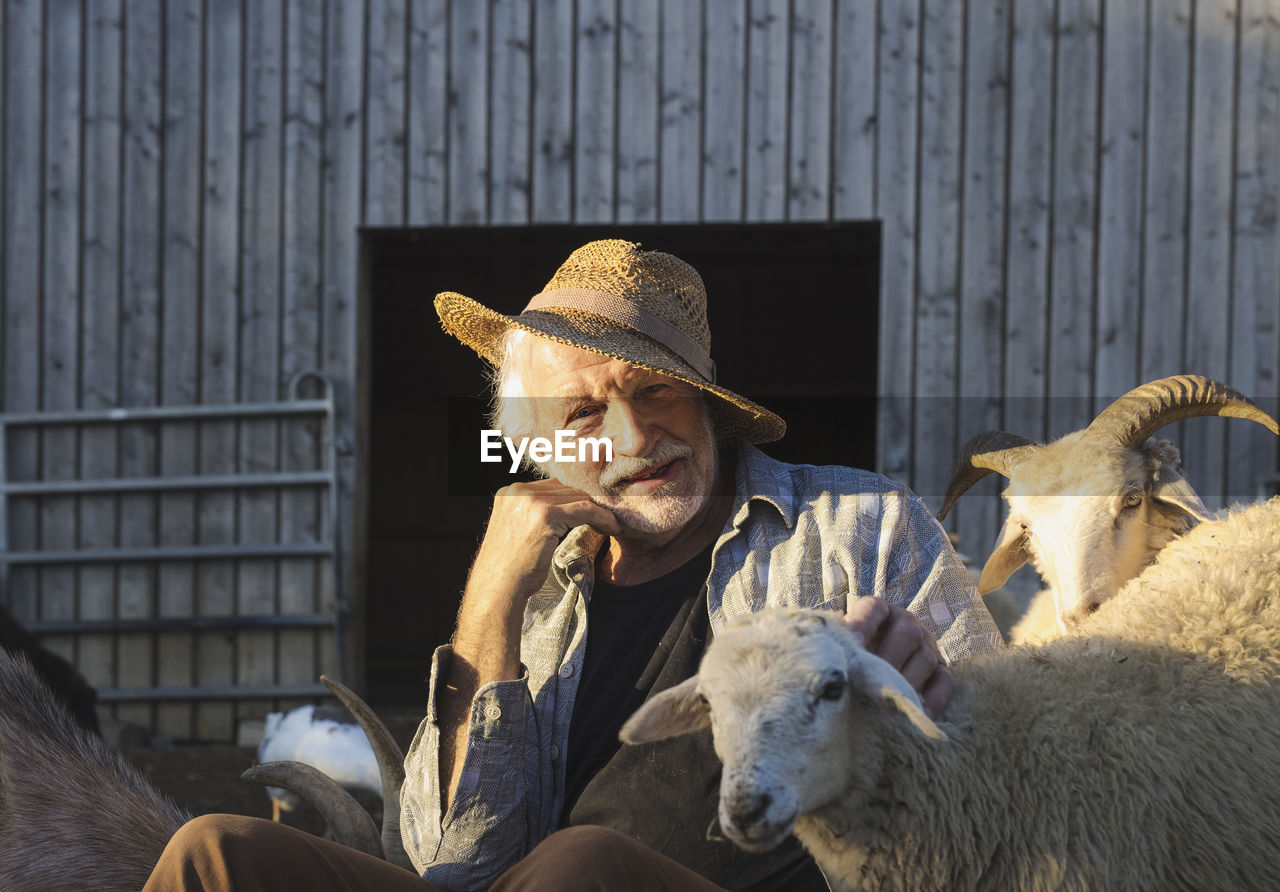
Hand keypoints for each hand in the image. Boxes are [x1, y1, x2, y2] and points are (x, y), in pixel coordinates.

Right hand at [464, 479, 622, 614]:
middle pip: (565, 489)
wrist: (498, 588)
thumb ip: (533, 516)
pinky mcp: (547, 514)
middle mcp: (519, 491)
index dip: (573, 499)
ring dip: (598, 510)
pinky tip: (612, 528)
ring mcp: (532, 500)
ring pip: (578, 497)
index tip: (591, 511)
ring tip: (612, 525)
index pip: (551, 486)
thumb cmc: (510, 570)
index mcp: (509, 492)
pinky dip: (602, 518)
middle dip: (586, 503)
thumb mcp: (517, 533)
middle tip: (606, 518)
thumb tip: (565, 512)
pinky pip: (585, 509)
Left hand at [844, 596, 954, 717]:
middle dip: (890, 658)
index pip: (873, 609)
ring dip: (908, 681)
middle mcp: (907, 624)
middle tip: (874, 680)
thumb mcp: (844, 643)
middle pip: (907, 633)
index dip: (862, 624)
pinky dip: (934, 700)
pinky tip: (917, 713)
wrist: (875, 667)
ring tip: (890, 700)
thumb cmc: (852, 653)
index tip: (852, 645)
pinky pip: (945, 683)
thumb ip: (838, 645)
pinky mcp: (941, 670)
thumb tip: (828, 662)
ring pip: (925, 658)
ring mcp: (928, 646)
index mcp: (879, 611)